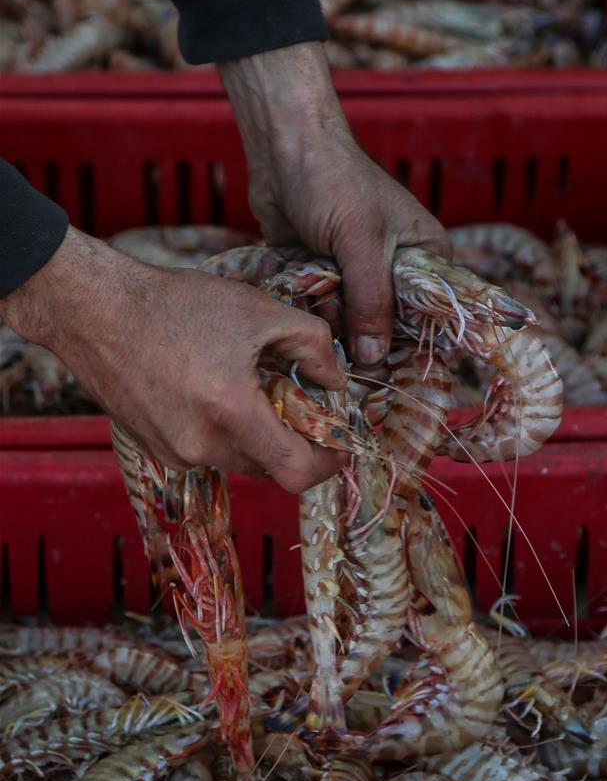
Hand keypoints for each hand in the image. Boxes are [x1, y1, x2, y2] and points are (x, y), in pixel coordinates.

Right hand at [0, 226, 346, 491]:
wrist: (93, 311)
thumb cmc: (175, 306)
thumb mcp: (257, 310)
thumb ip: (312, 344)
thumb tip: (336, 381)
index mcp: (231, 415)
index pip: (297, 474)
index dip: (328, 465)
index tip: (338, 445)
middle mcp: (201, 447)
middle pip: (270, 466)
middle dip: (292, 438)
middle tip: (294, 398)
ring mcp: (174, 454)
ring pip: (239, 458)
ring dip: (256, 432)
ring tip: (246, 384)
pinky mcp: (155, 450)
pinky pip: (207, 451)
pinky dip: (223, 429)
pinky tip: (210, 387)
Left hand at [220, 42, 449, 369]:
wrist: (283, 149)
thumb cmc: (334, 183)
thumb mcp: (360, 243)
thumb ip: (370, 303)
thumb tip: (374, 359)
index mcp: (424, 256)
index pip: (430, 316)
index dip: (410, 343)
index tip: (387, 365)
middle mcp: (394, 269)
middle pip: (385, 326)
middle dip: (360, 329)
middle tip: (339, 312)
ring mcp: (357, 274)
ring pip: (348, 322)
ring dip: (328, 312)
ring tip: (316, 283)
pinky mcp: (324, 275)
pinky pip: (321, 308)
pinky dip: (309, 303)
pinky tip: (298, 282)